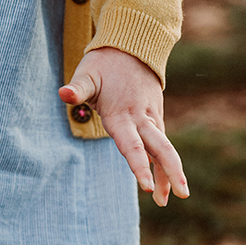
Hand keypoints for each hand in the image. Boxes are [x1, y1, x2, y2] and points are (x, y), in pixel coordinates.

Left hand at [59, 47, 188, 208]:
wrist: (131, 46)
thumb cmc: (104, 63)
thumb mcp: (87, 73)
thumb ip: (78, 88)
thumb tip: (64, 94)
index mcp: (121, 113)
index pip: (132, 145)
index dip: (139, 166)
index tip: (146, 187)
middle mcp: (140, 118)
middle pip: (161, 149)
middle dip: (170, 173)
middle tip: (181, 195)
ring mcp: (150, 116)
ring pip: (164, 147)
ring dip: (170, 172)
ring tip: (171, 198)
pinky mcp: (154, 115)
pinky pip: (162, 142)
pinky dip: (164, 161)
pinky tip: (166, 182)